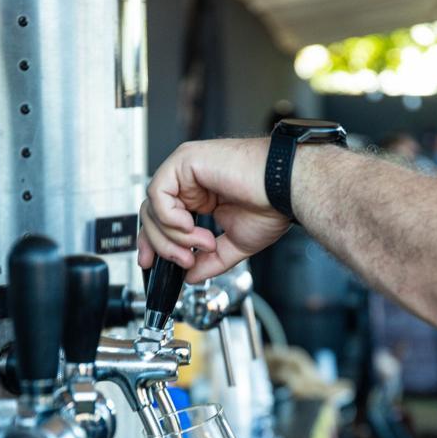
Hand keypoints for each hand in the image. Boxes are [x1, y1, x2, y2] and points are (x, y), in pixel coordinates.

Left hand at [138, 138, 292, 283]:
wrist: (285, 190)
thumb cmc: (272, 205)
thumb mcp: (235, 244)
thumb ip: (210, 261)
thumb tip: (191, 276)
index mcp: (200, 195)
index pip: (161, 219)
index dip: (153, 243)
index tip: (151, 264)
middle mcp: (190, 181)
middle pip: (152, 215)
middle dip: (163, 245)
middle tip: (185, 261)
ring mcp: (186, 169)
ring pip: (153, 207)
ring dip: (173, 235)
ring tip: (201, 243)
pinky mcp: (185, 160)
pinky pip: (158, 193)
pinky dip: (171, 217)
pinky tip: (192, 225)